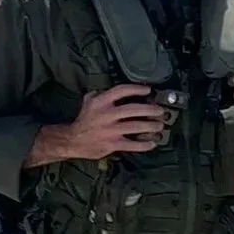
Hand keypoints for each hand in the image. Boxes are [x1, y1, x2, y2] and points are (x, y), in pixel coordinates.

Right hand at [28, 84, 166, 165]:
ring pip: (136, 126)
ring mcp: (110, 130)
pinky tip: (152, 142)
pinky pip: (132, 144)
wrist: (73, 140)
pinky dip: (144, 144)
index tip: (148, 90)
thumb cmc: (85, 120)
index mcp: (101, 102)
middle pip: (134, 109)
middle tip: (160, 110)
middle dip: (151, 109)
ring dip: (151, 126)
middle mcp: (107, 115)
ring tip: (160, 125)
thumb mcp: (89, 101)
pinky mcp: (112, 144)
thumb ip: (102, 93)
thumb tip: (118, 89)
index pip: (122, 91)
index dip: (137, 89)